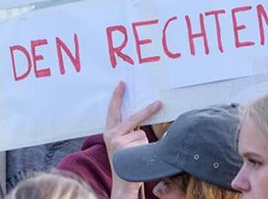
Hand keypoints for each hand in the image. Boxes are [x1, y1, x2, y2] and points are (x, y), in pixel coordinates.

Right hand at [105, 81, 161, 198]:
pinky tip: (138, 158)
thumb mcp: (120, 144)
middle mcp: (111, 135)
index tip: (122, 83)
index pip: (113, 110)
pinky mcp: (125, 148)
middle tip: (159, 103)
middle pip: (133, 118)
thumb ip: (126, 130)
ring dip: (143, 143)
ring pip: (142, 134)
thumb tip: (142, 117)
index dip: (117, 96)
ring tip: (137, 155)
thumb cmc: (124, 162)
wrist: (122, 183)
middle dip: (147, 110)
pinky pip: (144, 142)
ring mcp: (118, 141)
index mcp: (108, 132)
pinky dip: (145, 149)